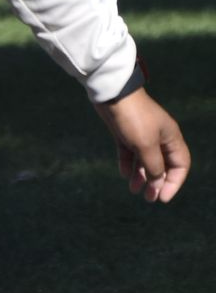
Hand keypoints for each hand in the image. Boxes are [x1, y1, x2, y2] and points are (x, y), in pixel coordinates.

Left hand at [95, 86, 190, 203]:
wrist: (111, 94)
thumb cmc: (133, 118)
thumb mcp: (146, 145)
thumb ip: (154, 166)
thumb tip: (158, 183)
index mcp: (171, 138)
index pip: (181, 165)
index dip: (174, 182)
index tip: (162, 197)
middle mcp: (159, 137)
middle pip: (163, 165)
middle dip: (156, 182)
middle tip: (148, 199)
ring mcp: (142, 134)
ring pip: (145, 160)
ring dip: (141, 176)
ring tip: (133, 190)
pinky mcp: (125, 132)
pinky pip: (129, 153)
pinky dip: (128, 164)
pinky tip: (123, 174)